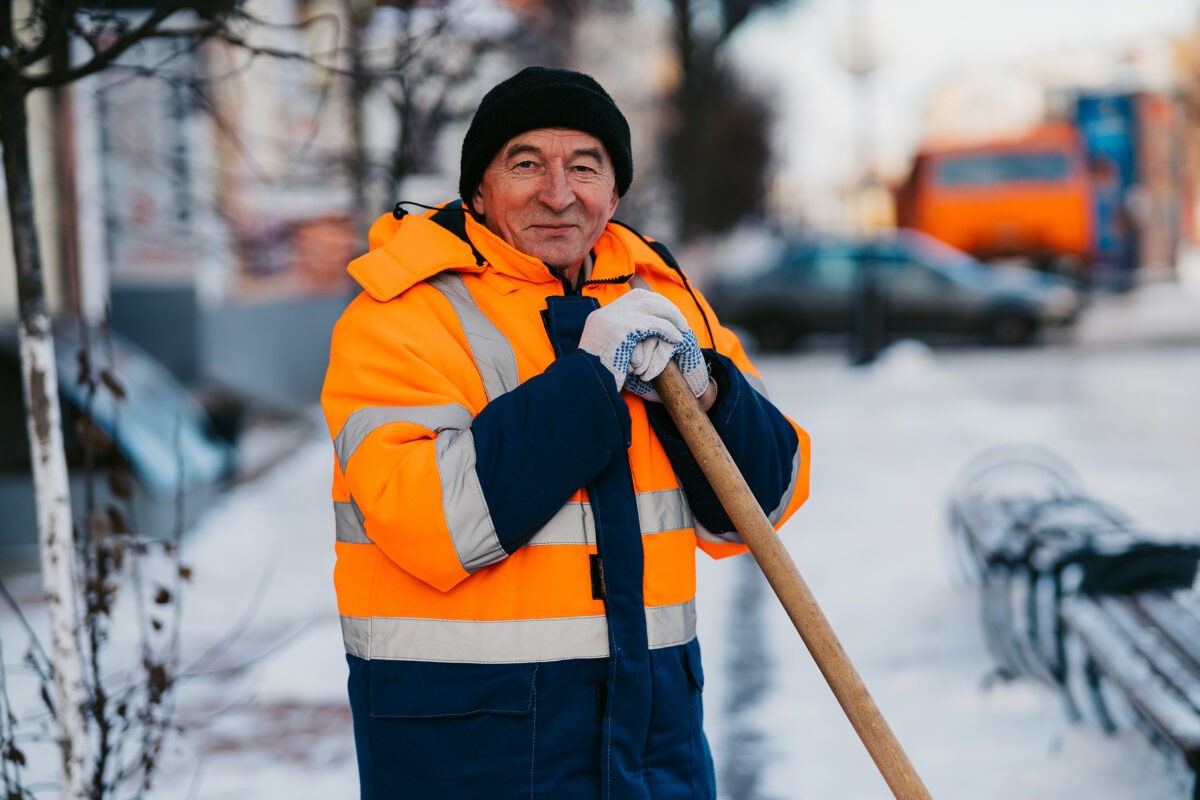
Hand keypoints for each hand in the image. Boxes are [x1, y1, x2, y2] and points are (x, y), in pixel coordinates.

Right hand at [578, 289, 709, 401]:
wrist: (585, 388)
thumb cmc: (597, 381)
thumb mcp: (606, 355)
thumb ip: (619, 342)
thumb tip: (637, 342)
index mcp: (600, 317)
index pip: (631, 298)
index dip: (652, 302)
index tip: (666, 313)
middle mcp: (605, 314)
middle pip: (642, 296)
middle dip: (665, 306)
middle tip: (680, 320)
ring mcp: (613, 319)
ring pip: (651, 305)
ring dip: (671, 315)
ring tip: (684, 329)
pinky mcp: (622, 330)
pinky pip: (654, 324)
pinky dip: (669, 329)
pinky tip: (677, 339)